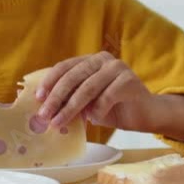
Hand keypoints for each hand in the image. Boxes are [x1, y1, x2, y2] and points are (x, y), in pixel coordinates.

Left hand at [35, 52, 160, 131]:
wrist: (145, 114)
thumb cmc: (114, 108)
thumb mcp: (88, 103)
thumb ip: (71, 99)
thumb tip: (45, 109)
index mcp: (91, 60)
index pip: (65, 66)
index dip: (49, 81)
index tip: (38, 98)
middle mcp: (104, 60)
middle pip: (73, 76)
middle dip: (56, 98)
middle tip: (44, 115)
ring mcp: (118, 68)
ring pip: (87, 88)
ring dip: (70, 108)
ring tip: (58, 123)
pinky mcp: (129, 81)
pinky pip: (106, 97)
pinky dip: (96, 111)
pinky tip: (92, 121)